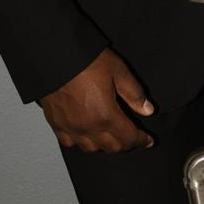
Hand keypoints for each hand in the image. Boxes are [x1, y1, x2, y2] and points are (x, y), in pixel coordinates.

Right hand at [40, 48, 155, 152]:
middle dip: (126, 144)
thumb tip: (148, 110)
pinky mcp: (55, 123)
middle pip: (111, 148)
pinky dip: (80, 142)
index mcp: (105, 115)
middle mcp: (87, 127)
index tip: (148, 140)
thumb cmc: (86, 61)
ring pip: (91, 148)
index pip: (128, 138)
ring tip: (110, 136)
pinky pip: (69, 143)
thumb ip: (134, 94)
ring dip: (104, 145)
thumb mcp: (118, 71)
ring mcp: (70, 127)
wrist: (55, 55)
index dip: (141, 140)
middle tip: (132, 138)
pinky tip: (85, 134)